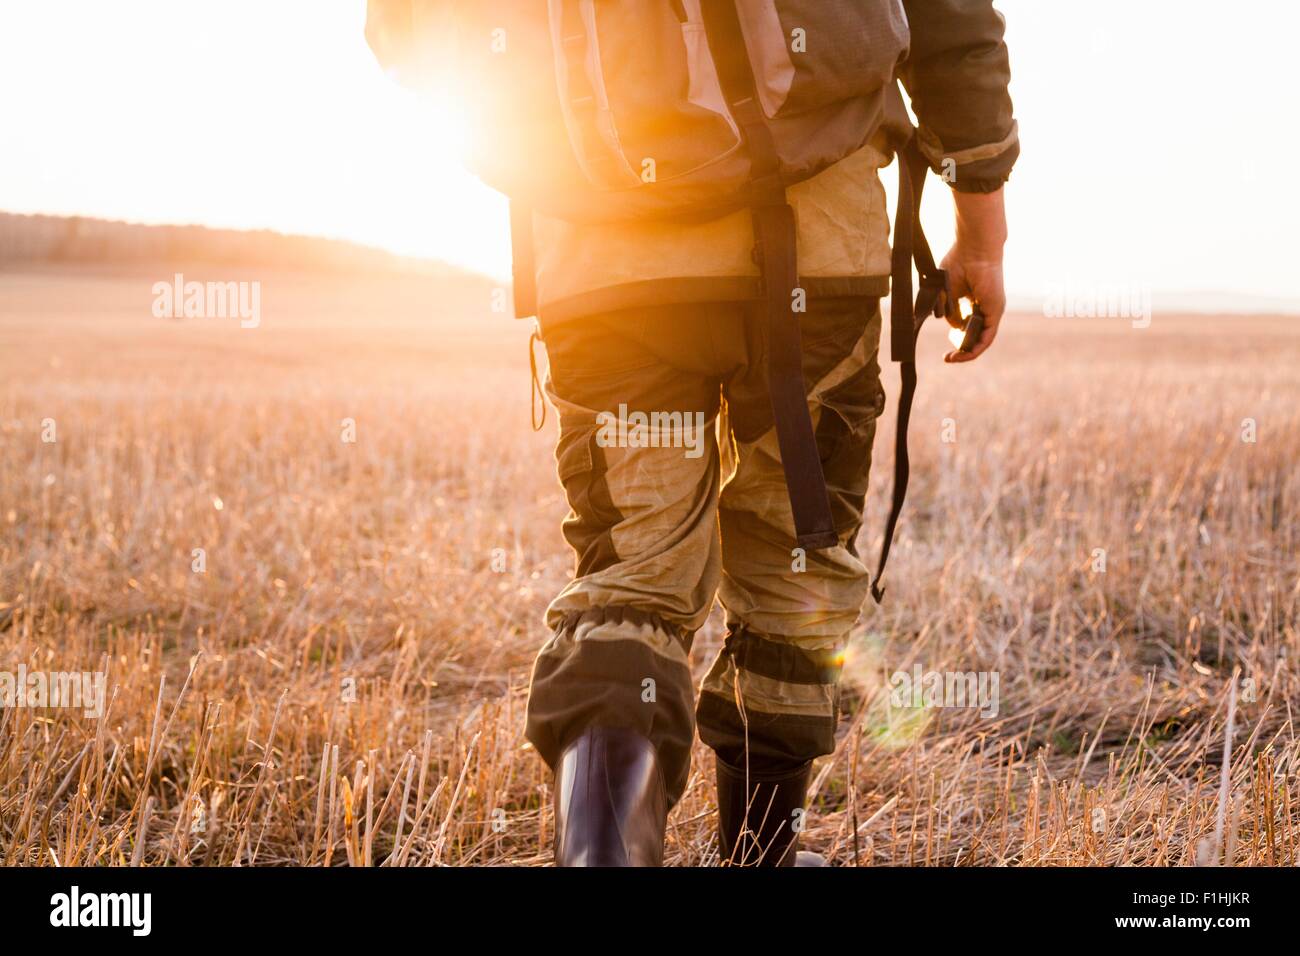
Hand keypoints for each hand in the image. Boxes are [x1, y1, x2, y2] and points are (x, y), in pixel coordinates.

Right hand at [941, 187, 1006, 362]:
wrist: (973, 248)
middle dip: (959, 348)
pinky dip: (975, 349)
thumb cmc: (959, 262)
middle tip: (948, 354)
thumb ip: (948, 310)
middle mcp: (983, 307)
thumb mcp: (946, 292)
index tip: (945, 349)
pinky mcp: (995, 311)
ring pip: (981, 340)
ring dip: (966, 353)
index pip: (965, 327)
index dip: (954, 338)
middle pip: (973, 336)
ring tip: (952, 358)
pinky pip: (987, 337)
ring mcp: (991, 310)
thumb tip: (951, 327)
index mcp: (972, 301)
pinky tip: (962, 355)